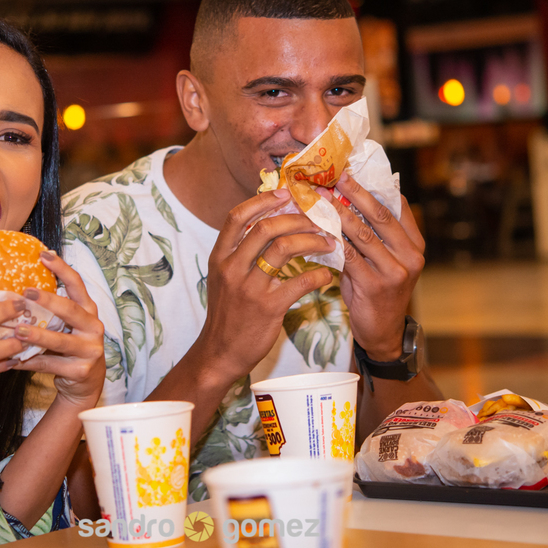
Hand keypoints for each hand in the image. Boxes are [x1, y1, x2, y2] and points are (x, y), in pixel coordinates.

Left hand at [11, 251, 104, 409]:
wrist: (87, 383)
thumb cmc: (72, 347)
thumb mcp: (69, 326)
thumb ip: (54, 311)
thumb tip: (19, 289)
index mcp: (89, 311)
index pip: (77, 284)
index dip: (62, 268)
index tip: (44, 254)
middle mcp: (93, 328)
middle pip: (70, 310)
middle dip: (48, 300)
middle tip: (26, 293)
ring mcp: (89, 350)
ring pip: (60, 341)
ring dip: (37, 335)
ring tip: (17, 331)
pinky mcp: (80, 370)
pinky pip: (49, 364)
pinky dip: (29, 361)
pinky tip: (13, 359)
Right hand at [197, 188, 335, 382]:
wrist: (219, 353)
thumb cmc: (227, 314)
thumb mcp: (223, 278)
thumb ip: (239, 253)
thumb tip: (266, 225)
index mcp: (219, 257)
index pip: (237, 217)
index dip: (262, 200)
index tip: (285, 193)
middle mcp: (231, 268)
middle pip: (265, 227)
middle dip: (296, 218)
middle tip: (316, 219)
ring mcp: (249, 288)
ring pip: (283, 248)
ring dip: (311, 240)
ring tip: (328, 242)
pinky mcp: (268, 308)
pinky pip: (300, 282)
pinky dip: (319, 275)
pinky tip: (328, 275)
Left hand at [322, 171, 424, 361]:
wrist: (382, 332)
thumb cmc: (377, 289)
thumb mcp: (383, 258)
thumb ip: (373, 232)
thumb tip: (344, 197)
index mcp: (414, 242)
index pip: (396, 205)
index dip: (372, 186)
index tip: (350, 170)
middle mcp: (411, 255)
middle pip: (379, 215)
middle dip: (354, 192)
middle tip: (332, 176)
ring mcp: (395, 271)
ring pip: (362, 234)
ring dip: (337, 214)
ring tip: (318, 198)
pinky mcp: (376, 286)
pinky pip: (348, 256)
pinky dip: (331, 241)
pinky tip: (316, 229)